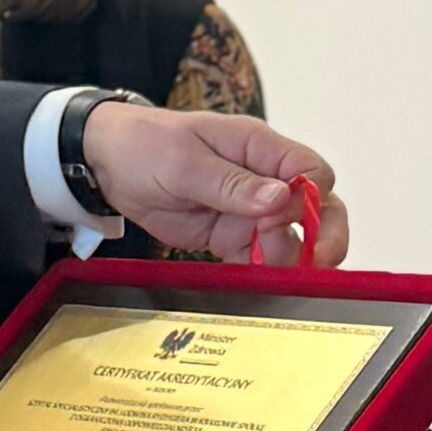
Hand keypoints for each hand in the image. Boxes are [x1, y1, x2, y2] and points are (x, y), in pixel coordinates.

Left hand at [82, 102, 348, 265]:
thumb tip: (280, 197)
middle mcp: (263, 180)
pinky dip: (262, 274)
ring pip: (290, 239)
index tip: (288, 219)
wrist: (108, 164)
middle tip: (321, 262)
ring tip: (271, 274)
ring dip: (288, 259)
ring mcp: (248, 211)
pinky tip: (259, 285)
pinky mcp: (230, 237)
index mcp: (259, 148)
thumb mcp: (185, 162)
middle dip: (324, 235)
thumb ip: (232, 183)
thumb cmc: (146, 145)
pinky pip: (258, 259)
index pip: (311, 171)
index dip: (312, 198)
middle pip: (316, 208)